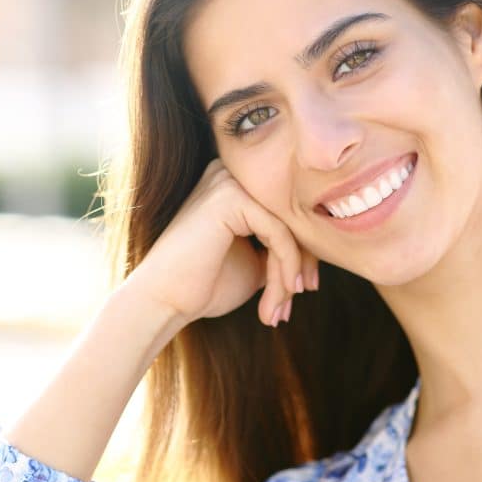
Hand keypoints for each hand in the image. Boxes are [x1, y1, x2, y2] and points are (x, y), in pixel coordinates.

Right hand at [127, 158, 318, 328]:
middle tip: (299, 297)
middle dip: (301, 261)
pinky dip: (285, 267)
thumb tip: (318, 249)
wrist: (163, 301)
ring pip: (287, 226)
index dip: (301, 251)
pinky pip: (278, 232)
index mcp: (232, 184)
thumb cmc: (203, 286)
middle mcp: (229, 173)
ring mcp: (227, 181)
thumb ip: (280, 248)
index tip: (302, 289)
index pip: (283, 211)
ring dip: (289, 272)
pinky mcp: (229, 198)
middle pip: (289, 214)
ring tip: (278, 308)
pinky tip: (281, 295)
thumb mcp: (254, 262)